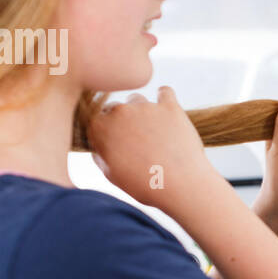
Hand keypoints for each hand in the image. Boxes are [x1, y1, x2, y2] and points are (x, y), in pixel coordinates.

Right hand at [87, 87, 214, 212]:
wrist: (180, 186)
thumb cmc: (144, 185)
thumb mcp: (111, 174)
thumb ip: (101, 153)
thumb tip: (100, 143)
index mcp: (99, 128)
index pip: (97, 119)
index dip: (106, 130)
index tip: (115, 140)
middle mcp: (119, 112)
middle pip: (116, 108)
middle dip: (122, 120)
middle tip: (136, 139)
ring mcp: (145, 107)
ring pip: (138, 100)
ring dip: (142, 111)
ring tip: (153, 132)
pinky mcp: (170, 106)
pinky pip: (165, 92)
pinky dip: (165, 98)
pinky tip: (167, 110)